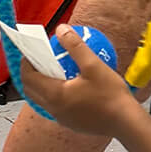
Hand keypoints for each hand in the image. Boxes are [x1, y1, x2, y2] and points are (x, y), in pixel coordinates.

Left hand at [21, 25, 136, 137]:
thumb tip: (61, 29)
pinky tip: (68, 81)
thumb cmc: (110, 95)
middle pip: (30, 90)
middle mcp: (54, 109)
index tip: (30, 49)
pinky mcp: (70, 122)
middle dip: (29, 72)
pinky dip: (52, 91)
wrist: (125, 121)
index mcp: (56, 95)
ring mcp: (62, 118)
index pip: (28, 77)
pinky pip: (53, 105)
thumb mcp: (93, 64)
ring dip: (40, 82)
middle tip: (39, 57)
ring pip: (41, 99)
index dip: (26, 62)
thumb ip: (75, 46)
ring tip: (52, 66)